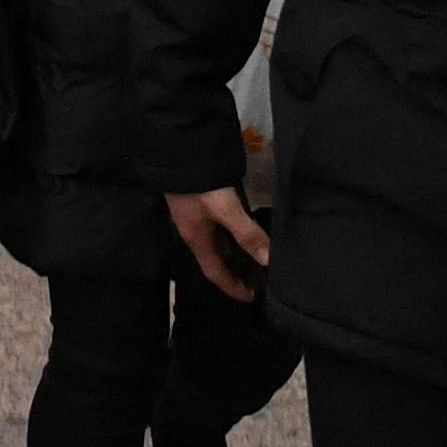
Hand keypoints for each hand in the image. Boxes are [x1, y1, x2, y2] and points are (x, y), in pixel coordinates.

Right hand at [167, 184, 271, 302]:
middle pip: (216, 259)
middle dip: (236, 271)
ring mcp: (195, 216)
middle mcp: (194, 231)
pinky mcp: (199, 201)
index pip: (214, 273)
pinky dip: (232, 235)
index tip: (251, 297)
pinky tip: (244, 229)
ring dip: (235, 253)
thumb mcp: (225, 208)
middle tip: (260, 277)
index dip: (232, 287)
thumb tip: (269, 261)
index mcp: (196, 238)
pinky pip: (218, 228)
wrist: (177, 149)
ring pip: (217, 243)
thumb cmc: (199, 183)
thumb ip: (247, 233)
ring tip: (257, 256)